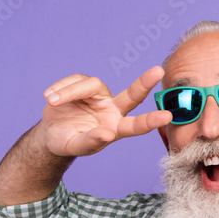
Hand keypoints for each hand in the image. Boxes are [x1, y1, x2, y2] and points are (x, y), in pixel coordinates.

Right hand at [40, 66, 173, 155]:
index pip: (136, 125)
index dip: (151, 121)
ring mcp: (100, 96)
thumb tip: (106, 134)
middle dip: (144, 83)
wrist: (51, 132)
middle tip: (158, 71)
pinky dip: (61, 88)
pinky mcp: (84, 85)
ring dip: (69, 92)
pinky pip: (75, 80)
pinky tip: (50, 98)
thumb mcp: (77, 146)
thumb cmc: (69, 142)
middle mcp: (113, 109)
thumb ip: (91, 141)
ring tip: (52, 102)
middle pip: (132, 95)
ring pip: (90, 85)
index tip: (168, 116)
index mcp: (116, 128)